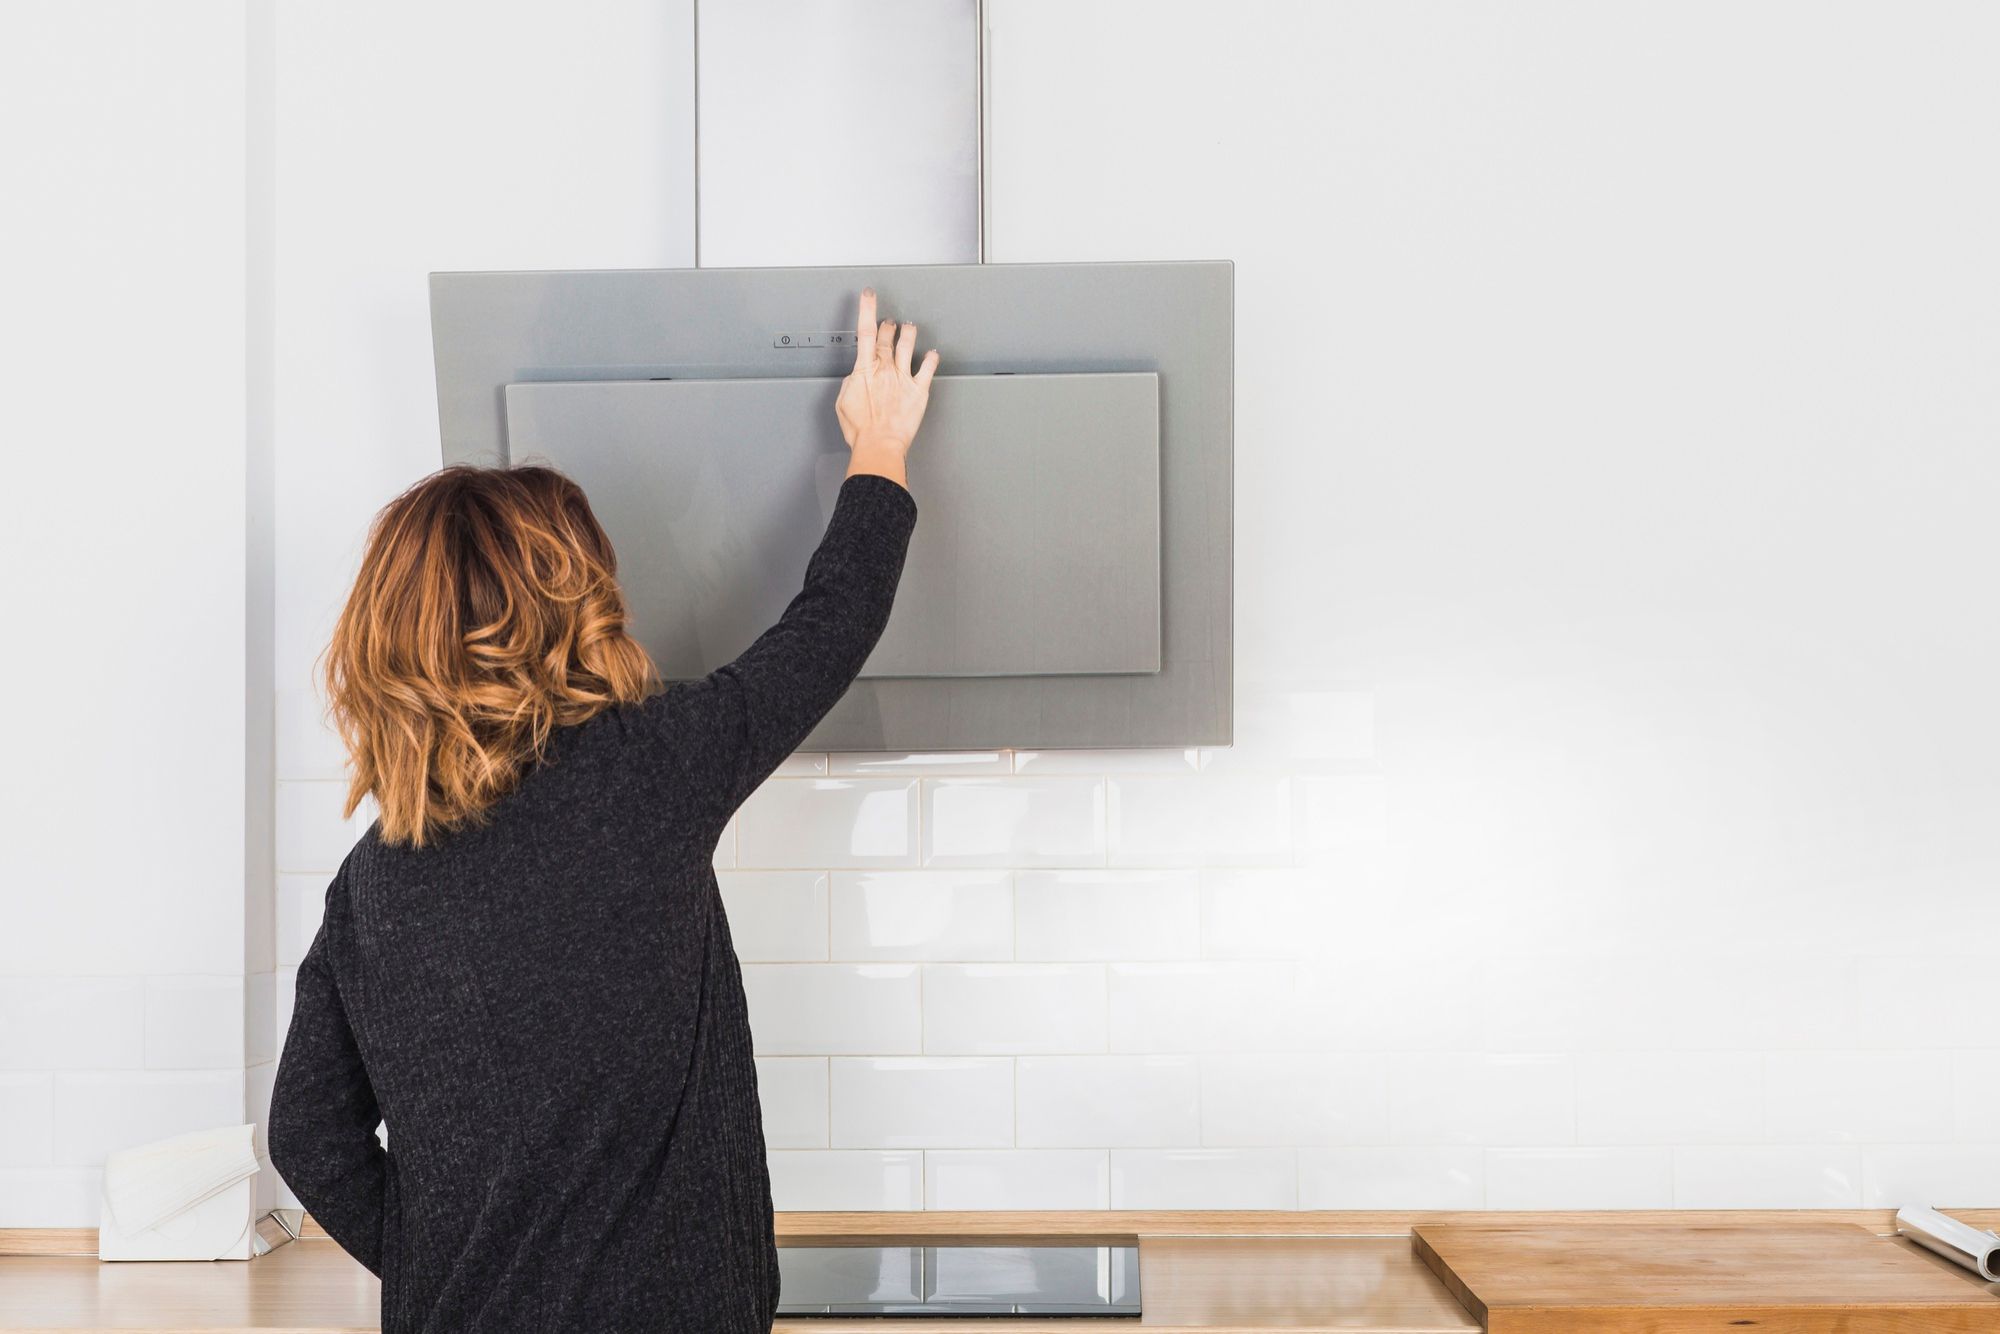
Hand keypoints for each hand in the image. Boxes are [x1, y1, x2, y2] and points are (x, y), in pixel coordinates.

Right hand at [835, 287, 937, 487]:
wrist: (879, 445)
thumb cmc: (861, 429)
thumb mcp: (843, 401)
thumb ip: (851, 383)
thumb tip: (857, 376)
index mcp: (865, 370)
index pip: (865, 331)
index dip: (868, 309)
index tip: (869, 296)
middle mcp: (885, 369)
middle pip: (886, 337)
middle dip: (887, 326)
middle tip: (889, 321)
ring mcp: (903, 378)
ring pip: (907, 346)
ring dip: (908, 333)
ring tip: (909, 327)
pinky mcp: (918, 391)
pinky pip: (927, 369)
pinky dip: (931, 359)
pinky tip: (933, 354)